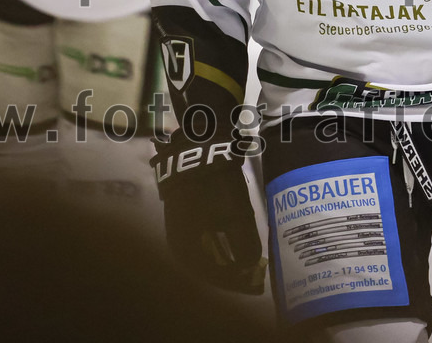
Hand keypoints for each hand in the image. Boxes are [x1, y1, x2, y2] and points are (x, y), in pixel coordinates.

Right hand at [151, 128, 264, 293]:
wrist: (199, 148)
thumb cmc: (215, 185)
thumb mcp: (235, 214)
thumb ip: (244, 243)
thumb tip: (251, 264)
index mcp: (183, 245)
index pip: (209, 275)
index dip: (233, 282)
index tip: (253, 284)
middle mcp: (177, 238)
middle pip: (206, 263)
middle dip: (230, 269)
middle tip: (252, 272)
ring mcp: (180, 221)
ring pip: (205, 248)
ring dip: (226, 253)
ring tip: (247, 256)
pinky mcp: (187, 208)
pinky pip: (204, 234)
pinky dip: (221, 238)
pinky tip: (235, 236)